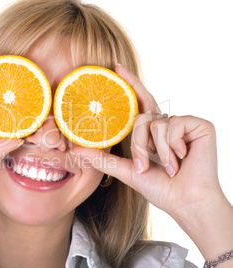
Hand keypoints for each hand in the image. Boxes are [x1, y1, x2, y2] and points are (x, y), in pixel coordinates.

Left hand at [71, 64, 220, 217]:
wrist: (186, 201)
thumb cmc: (160, 187)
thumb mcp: (127, 171)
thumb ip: (103, 159)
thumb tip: (76, 151)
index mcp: (151, 131)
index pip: (138, 102)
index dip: (130, 83)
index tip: (116, 66)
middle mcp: (166, 122)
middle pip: (141, 115)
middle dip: (139, 144)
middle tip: (142, 166)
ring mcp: (183, 122)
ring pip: (152, 123)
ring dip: (154, 151)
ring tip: (166, 169)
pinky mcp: (199, 124)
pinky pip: (171, 125)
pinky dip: (171, 146)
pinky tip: (182, 159)